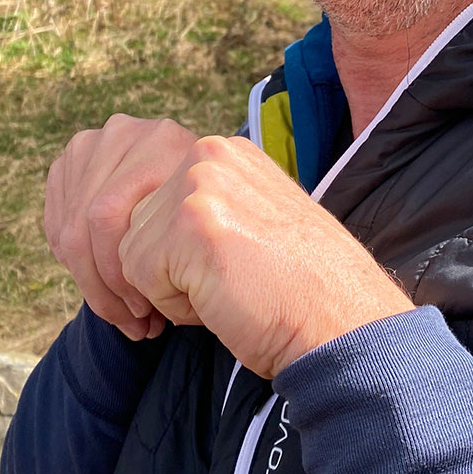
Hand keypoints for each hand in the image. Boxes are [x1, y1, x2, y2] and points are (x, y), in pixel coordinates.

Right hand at [45, 113, 198, 339]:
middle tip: (132, 323)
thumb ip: (181, 248)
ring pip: (67, 231)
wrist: (205, 175)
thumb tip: (147, 316)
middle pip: (83, 224)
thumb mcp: (210, 224)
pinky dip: (75, 263)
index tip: (147, 313)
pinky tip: (103, 284)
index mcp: (160, 140)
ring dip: (88, 282)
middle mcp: (122, 133)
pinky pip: (57, 225)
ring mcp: (92, 143)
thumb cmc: (214, 213)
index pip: (107, 216)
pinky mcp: (70, 162)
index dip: (119, 275)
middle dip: (104, 287)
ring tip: (121, 314)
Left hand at [117, 134, 412, 376]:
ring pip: (133, 252)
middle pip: (136, 226)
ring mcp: (199, 184)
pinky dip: (175, 305)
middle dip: (170, 269)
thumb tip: (153, 226)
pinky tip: (224, 299)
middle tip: (231, 283)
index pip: (156, 207)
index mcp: (226, 152)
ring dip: (172, 288)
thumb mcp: (254, 221)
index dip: (183, 255)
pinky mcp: (190, 222)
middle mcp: (210, 153)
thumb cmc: (300, 288)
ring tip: (230, 289)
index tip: (233, 268)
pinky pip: (140, 277)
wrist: (339, 320)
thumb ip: (208, 207)